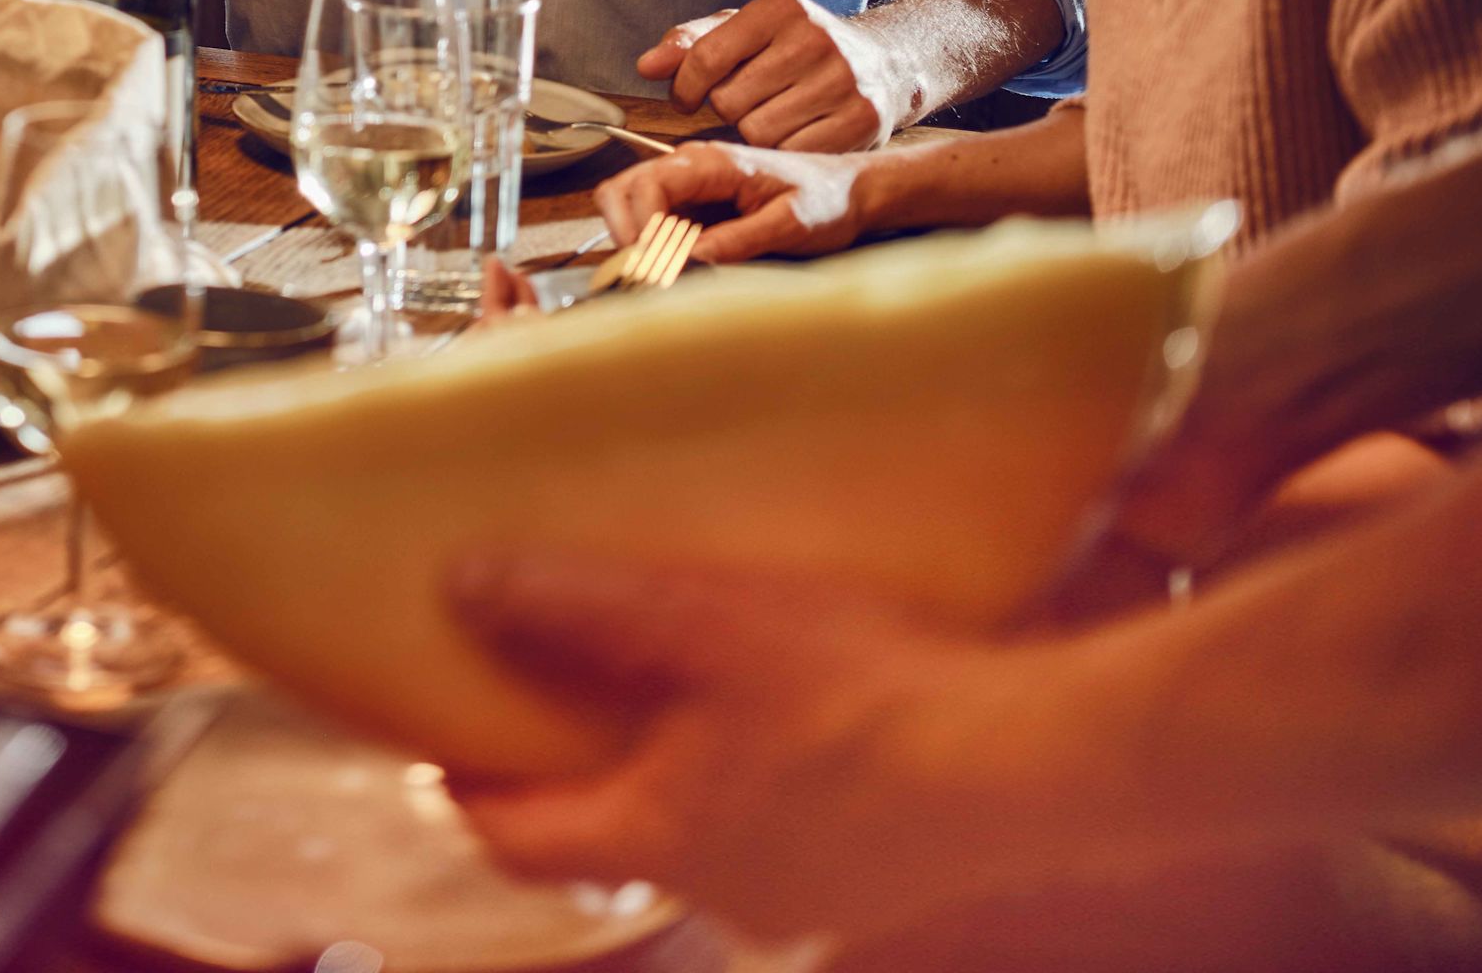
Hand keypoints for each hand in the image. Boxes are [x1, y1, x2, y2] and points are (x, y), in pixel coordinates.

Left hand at [443, 551, 1049, 939]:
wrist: (1039, 765)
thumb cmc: (861, 695)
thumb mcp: (699, 621)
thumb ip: (576, 605)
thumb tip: (460, 586)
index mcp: (662, 841)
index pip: (517, 840)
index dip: (468, 786)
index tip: (442, 731)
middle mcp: (727, 892)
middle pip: (608, 837)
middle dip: (574, 767)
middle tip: (551, 687)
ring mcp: (812, 895)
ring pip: (702, 832)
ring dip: (672, 765)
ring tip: (671, 678)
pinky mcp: (881, 875)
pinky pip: (785, 825)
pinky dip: (754, 773)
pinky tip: (787, 708)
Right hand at [595, 141, 871, 262]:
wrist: (850, 191)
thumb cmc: (827, 202)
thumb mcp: (790, 226)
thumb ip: (738, 240)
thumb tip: (688, 258)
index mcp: (714, 162)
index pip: (648, 185)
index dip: (641, 228)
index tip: (654, 264)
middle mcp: (692, 165)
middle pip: (624, 188)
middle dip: (624, 231)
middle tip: (646, 270)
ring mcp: (690, 182)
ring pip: (631, 201)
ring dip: (634, 237)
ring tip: (660, 270)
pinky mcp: (695, 201)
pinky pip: (655, 217)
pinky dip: (652, 243)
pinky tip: (677, 265)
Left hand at [638, 0, 917, 149]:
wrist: (886, 64)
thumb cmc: (798, 48)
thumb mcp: (747, 29)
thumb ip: (691, 42)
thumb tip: (646, 66)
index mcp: (779, 9)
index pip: (705, 57)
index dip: (684, 87)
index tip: (687, 99)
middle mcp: (814, 39)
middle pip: (729, 101)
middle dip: (727, 108)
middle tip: (748, 102)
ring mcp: (842, 81)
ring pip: (758, 133)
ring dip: (754, 132)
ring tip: (772, 115)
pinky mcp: (861, 120)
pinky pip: (792, 153)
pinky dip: (784, 151)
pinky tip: (795, 132)